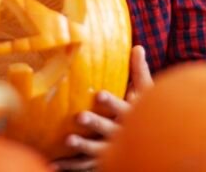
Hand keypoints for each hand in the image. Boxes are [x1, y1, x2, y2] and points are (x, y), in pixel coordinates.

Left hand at [51, 46, 152, 169]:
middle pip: (108, 129)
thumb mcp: (147, 93)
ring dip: (83, 146)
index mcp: (130, 115)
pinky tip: (53, 164)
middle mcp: (122, 133)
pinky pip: (85, 166)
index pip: (122, 107)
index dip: (112, 102)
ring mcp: (112, 150)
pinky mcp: (101, 161)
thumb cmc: (145, 113)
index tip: (100, 94)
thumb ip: (140, 72)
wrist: (152, 145)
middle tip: (79, 116)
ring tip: (68, 140)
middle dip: (95, 123)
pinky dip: (69, 166)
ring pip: (97, 150)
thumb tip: (137, 47)